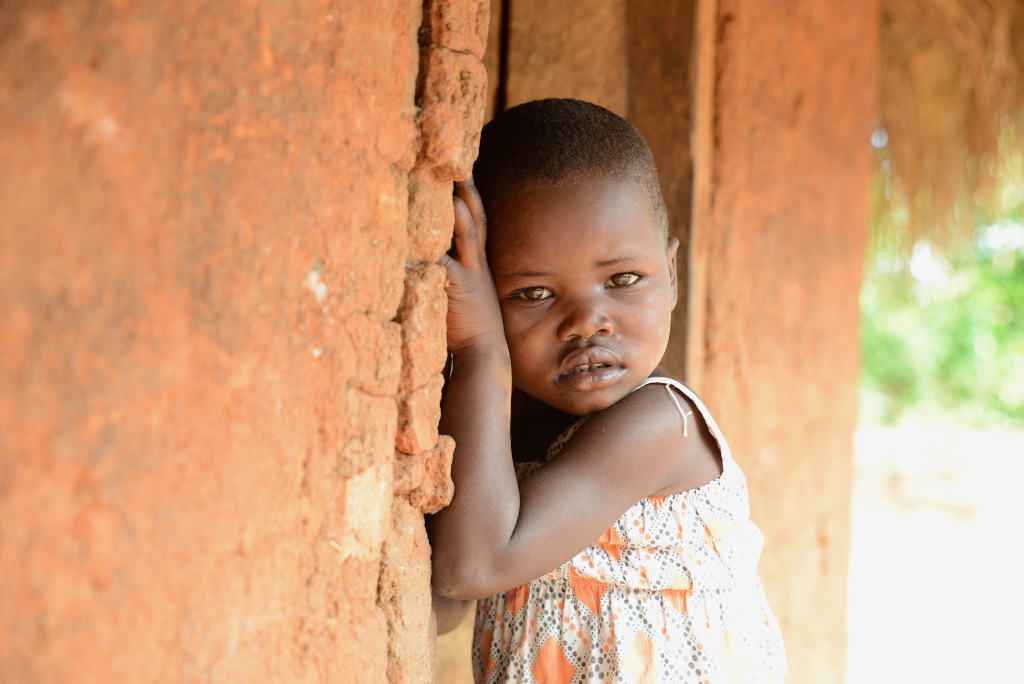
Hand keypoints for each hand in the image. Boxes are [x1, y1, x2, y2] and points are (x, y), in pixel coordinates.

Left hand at [438, 178, 507, 355]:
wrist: (484, 352)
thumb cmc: (470, 328)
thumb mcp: (463, 296)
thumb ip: (450, 278)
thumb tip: (428, 265)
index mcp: (478, 264)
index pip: (477, 224)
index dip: (471, 200)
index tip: (464, 176)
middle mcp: (477, 264)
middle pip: (475, 219)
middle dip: (469, 193)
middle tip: (461, 168)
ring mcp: (469, 273)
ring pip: (466, 233)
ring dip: (459, 210)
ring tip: (451, 188)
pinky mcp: (456, 286)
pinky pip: (442, 261)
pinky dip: (432, 247)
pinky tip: (418, 234)